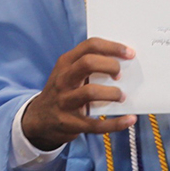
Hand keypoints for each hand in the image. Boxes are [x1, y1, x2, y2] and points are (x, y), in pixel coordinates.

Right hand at [21, 38, 137, 151]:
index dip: (112, 47)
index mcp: (66, 63)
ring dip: (112, 93)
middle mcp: (63, 80)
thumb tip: (123, 63)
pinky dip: (116, 123)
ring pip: (90, 92)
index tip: (130, 53)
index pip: (90, 46)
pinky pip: (96, 124)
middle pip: (88, 63)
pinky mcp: (71, 123)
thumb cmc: (62, 92)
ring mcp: (66, 102)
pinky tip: (129, 119)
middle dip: (110, 66)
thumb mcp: (68, 73)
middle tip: (120, 74)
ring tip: (122, 96)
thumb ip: (88, 65)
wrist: (39, 120)